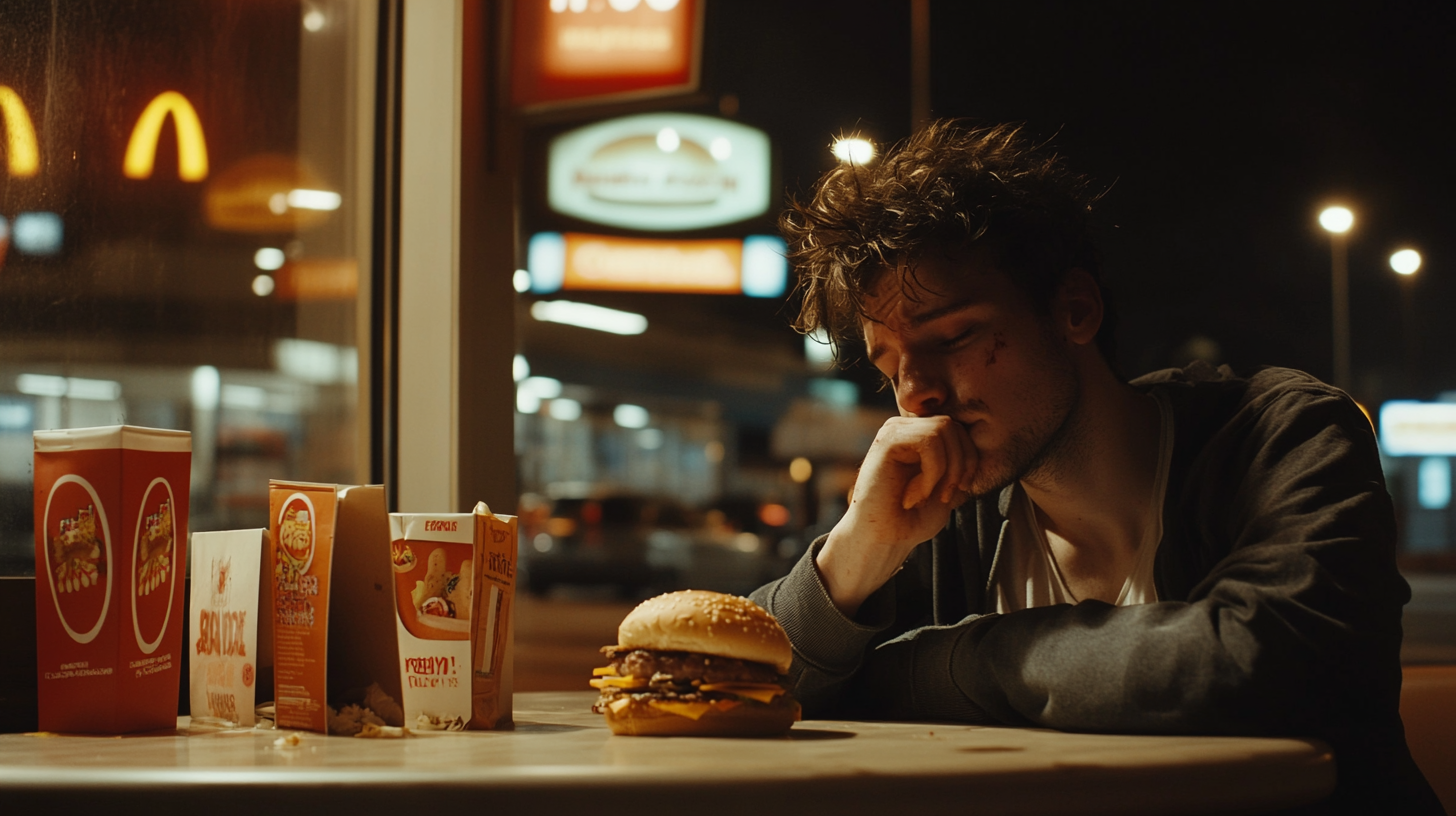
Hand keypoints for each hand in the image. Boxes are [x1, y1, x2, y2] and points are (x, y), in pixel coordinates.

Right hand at [816, 416, 975, 615]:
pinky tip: (914, 495)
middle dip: (961, 463)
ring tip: (930, 496)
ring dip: (947, 469)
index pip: (959, 429)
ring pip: (943, 429)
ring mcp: (894, 431)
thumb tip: (981, 442)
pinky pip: (929, 441)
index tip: (961, 490)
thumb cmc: (911, 519)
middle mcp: (905, 428)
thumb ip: (959, 463)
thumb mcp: (947, 487)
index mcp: (918, 436)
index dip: (970, 459)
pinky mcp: (888, 441)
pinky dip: (932, 472)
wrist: (882, 540)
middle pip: (954, 425)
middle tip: (946, 496)